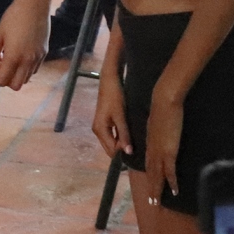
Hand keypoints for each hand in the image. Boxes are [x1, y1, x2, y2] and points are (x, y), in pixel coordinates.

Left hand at [0, 0, 49, 89]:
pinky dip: (25, 68)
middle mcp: (28, 61)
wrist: (34, 4)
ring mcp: (38, 57)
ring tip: (10, 58)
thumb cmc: (15, 16)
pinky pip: (34, 69)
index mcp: (14, 57)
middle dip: (5, 80)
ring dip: (16, 74)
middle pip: (15, 85)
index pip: (1, 80)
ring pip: (26, 78)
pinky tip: (20, 55)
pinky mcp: (44, 52)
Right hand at [92, 38, 133, 158]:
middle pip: (110, 148)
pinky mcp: (103, 122)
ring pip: (111, 142)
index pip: (111, 150)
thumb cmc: (115, 97)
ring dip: (121, 142)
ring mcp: (100, 127)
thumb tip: (128, 152)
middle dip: (122, 148)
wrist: (109, 81)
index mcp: (100, 130)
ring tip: (134, 139)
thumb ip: (124, 135)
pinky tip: (128, 132)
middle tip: (136, 143)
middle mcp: (97, 131)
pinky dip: (119, 136)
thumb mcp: (121, 116)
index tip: (136, 146)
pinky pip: (112, 135)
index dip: (123, 151)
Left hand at [144, 82, 185, 198]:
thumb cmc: (161, 109)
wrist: (163, 102)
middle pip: (151, 173)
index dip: (150, 176)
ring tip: (157, 202)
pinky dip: (171, 182)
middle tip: (152, 203)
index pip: (149, 164)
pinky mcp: (169, 151)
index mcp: (150, 144)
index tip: (150, 187)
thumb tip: (159, 136)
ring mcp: (160, 152)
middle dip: (152, 188)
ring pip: (157, 175)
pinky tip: (174, 191)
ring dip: (157, 189)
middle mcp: (152, 150)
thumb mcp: (156, 123)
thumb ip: (157, 132)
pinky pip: (170, 171)